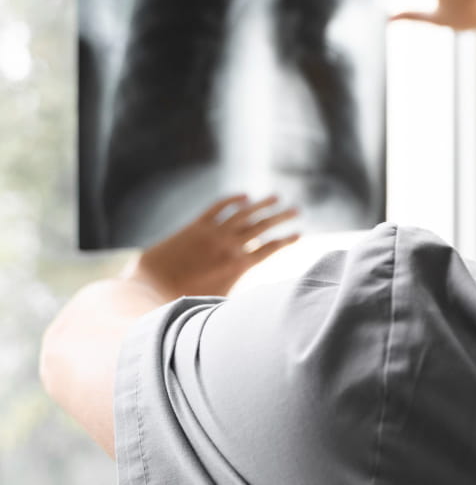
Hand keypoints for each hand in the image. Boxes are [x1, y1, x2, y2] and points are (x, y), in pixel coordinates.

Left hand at [122, 195, 299, 300]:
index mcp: (238, 266)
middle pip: (263, 226)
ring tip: (276, 198)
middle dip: (282, 217)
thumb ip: (237, 299)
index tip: (299, 233)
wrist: (148, 290)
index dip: (287, 239)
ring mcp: (213, 233)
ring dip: (262, 204)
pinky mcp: (194, 227)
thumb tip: (253, 307)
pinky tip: (244, 196)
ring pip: (244, 213)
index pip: (270, 248)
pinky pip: (218, 208)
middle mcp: (229, 246)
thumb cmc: (181, 304)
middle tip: (297, 210)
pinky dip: (233, 200)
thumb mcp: (218, 304)